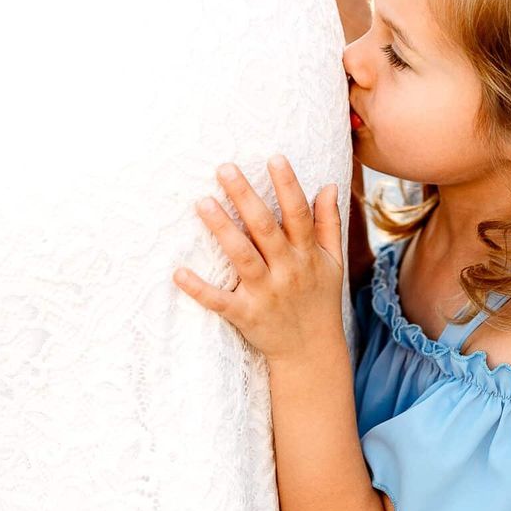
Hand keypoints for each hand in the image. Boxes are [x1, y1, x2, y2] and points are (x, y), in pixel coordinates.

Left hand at [174, 155, 345, 361]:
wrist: (311, 353)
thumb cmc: (319, 300)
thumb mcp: (331, 262)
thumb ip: (328, 224)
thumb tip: (329, 185)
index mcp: (306, 255)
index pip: (298, 214)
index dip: (288, 186)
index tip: (274, 158)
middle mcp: (287, 271)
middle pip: (265, 229)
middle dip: (245, 197)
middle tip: (224, 168)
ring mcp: (265, 294)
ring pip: (242, 257)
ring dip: (222, 229)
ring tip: (202, 202)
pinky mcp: (245, 315)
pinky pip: (219, 301)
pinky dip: (199, 289)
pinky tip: (178, 272)